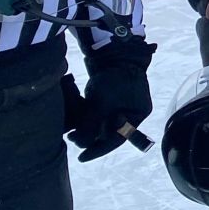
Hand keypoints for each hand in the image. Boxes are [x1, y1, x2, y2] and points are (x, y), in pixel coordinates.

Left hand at [66, 37, 156, 161]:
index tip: (81, 158)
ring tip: (72, 130)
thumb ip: (91, 125)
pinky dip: (88, 117)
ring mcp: (122, 102)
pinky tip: (77, 118)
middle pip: (109, 131)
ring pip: (102, 122)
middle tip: (73, 138)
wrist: (114, 51)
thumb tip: (80, 143)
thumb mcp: (101, 104)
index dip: (98, 149)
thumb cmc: (114, 79)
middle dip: (91, 137)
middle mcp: (131, 111)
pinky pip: (99, 112)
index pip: (118, 138)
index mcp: (137, 114)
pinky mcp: (111, 95)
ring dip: (88, 127)